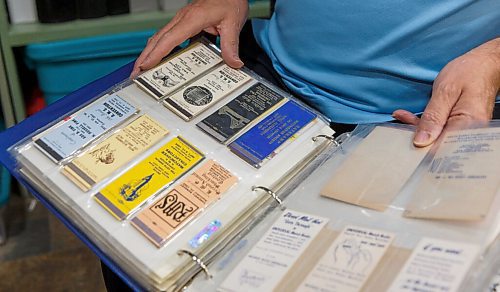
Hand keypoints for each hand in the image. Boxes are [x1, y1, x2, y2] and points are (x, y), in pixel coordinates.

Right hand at [130, 0, 248, 77]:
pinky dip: (159, 48)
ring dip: (149, 53)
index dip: (156, 54)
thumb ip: (231, 45)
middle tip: (136, 73)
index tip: (146, 65)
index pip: (170, 39)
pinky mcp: (184, 22)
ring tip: (142, 69)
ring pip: (160, 38)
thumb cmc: (229, 1)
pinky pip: (167, 36)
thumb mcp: (233, 23)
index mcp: (192, 18)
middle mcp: (183, 18)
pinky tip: (158, 58)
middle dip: (145, 57)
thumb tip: (233, 62)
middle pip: (158, 39)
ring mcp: (182, 20)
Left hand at [393, 38, 499, 146]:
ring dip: (417, 129)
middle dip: (416, 138)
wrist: (485, 64)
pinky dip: (423, 124)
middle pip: (438, 145)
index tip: (406, 143)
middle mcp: (469, 132)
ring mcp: (464, 130)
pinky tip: (408, 117)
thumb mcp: (446, 91)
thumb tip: (421, 141)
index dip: (423, 149)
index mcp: (469, 125)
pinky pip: (439, 129)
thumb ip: (433, 117)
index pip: (442, 148)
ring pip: (436, 137)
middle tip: (398, 128)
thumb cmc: (470, 72)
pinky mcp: (458, 126)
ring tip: (401, 117)